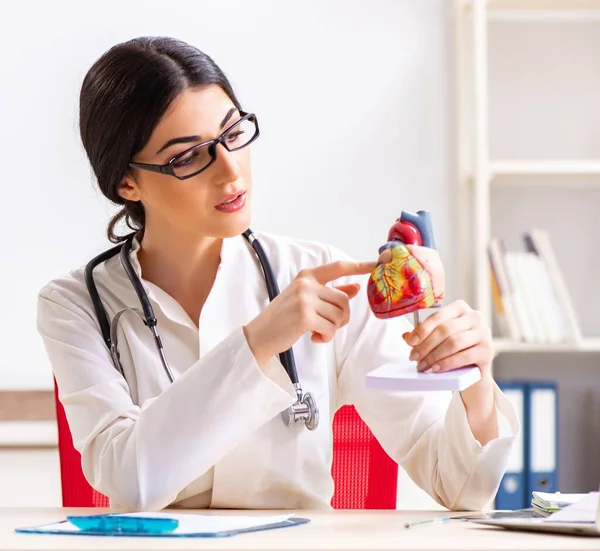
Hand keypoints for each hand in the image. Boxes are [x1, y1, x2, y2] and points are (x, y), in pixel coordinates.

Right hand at [244, 260, 376, 365]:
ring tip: (316, 331)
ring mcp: (304, 299)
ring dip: (332, 329)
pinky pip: (330, 329)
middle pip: (344, 300)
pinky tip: (313, 338)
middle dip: (341, 318)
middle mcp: (306, 284)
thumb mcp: (306, 299)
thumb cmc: (284, 318)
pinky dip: (325, 338)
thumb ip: (331, 292)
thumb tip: (356, 287)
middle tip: (327, 326)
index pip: (338, 267)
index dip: (359, 265)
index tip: (377, 262)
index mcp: (307, 276)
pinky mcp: (304, 316)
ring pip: (339, 316)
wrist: (260, 335)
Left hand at [402, 299, 492, 375]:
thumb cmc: (454, 348)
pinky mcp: (488, 350)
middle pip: (444, 330)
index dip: (422, 329)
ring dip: (434, 356)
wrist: (474, 369)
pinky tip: (436, 368)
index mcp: (460, 308)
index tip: (410, 341)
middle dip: (425, 345)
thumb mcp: (437, 338)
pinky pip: (463, 356)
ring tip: (423, 365)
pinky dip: (447, 363)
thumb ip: (423, 335)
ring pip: (453, 343)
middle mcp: (474, 317)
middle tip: (414, 357)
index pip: (438, 315)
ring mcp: (483, 333)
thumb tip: (407, 336)